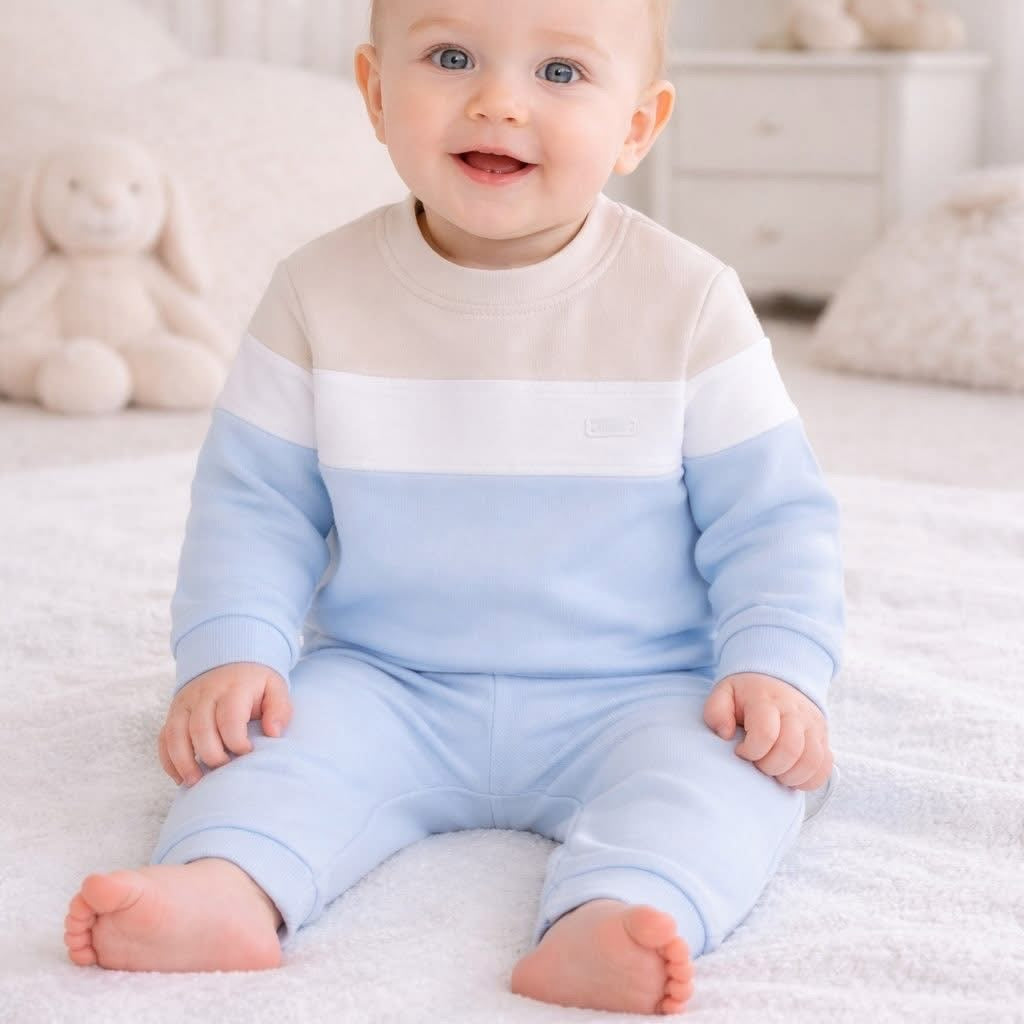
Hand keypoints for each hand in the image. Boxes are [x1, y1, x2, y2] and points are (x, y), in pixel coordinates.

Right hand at [158, 662, 291, 786]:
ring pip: (176, 734)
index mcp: (233, 688)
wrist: (229, 661)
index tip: (247, 753)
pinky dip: (168, 760)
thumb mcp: (275, 688)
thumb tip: (273, 733)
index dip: (237, 742)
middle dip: (212, 756)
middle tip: (224, 770)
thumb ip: (279, 709)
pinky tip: (180, 777)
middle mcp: (204, 694)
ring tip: (195, 782)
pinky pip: (164, 738)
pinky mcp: (173, 713)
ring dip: (184, 762)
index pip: (229, 718)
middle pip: (200, 729)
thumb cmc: (255, 683)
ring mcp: (185, 703)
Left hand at [702, 672, 832, 789]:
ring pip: (811, 761)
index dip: (751, 751)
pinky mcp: (823, 739)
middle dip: (769, 767)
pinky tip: (790, 776)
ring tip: (774, 771)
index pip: (766, 733)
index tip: (741, 751)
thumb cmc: (746, 695)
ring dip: (789, 776)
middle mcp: (795, 712)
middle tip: (757, 763)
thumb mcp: (724, 693)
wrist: (778, 681)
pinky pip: (824, 767)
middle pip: (790, 750)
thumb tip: (724, 734)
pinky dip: (808, 780)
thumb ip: (716, 711)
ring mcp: (813, 726)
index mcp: (767, 700)